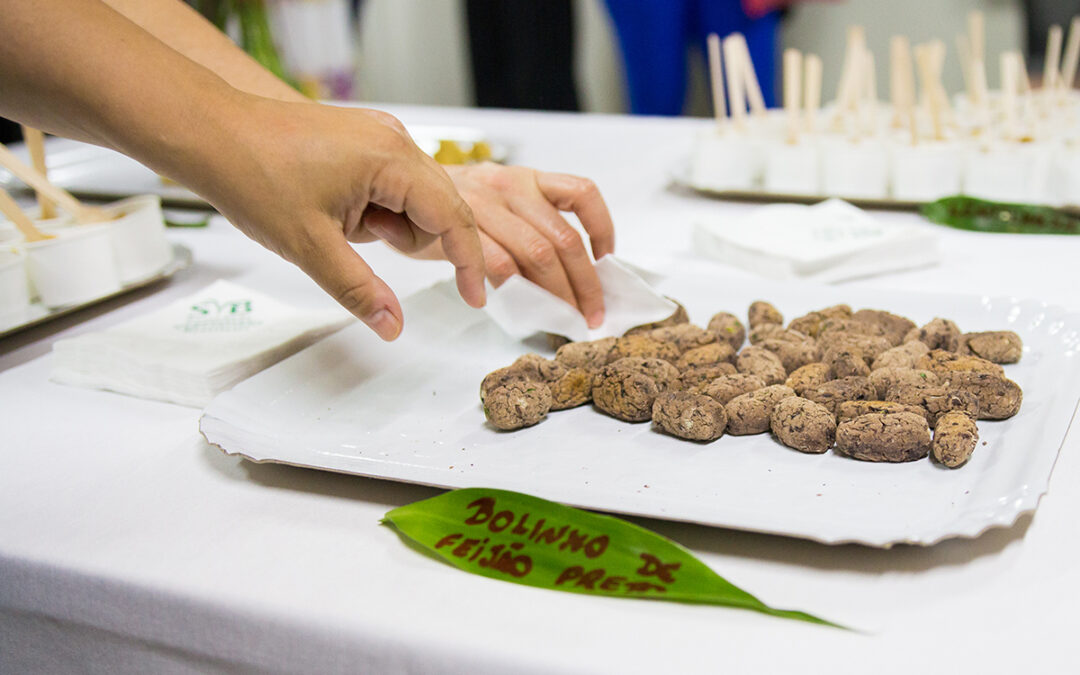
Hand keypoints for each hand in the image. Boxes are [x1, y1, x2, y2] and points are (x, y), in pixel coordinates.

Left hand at [197, 100, 485, 340]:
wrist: (209, 133)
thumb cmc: (253, 173)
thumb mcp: (311, 246)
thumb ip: (360, 290)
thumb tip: (393, 326)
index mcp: (392, 159)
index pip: (454, 218)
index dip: (469, 263)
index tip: (474, 298)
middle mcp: (394, 139)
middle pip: (438, 208)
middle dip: (406, 239)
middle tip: (355, 241)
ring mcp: (379, 135)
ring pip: (413, 199)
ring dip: (386, 224)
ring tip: (336, 222)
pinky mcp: (364, 139)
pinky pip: (392, 184)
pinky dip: (375, 207)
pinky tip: (336, 209)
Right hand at [442, 163, 615, 327]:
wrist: (394, 194)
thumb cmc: (448, 205)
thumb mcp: (497, 200)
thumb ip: (530, 224)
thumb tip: (572, 273)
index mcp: (529, 179)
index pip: (582, 193)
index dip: (603, 227)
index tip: (606, 260)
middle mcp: (513, 186)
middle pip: (565, 239)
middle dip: (585, 283)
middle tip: (592, 314)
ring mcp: (487, 203)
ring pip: (539, 254)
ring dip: (557, 294)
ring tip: (564, 318)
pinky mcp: (460, 226)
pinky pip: (498, 263)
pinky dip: (511, 289)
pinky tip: (513, 304)